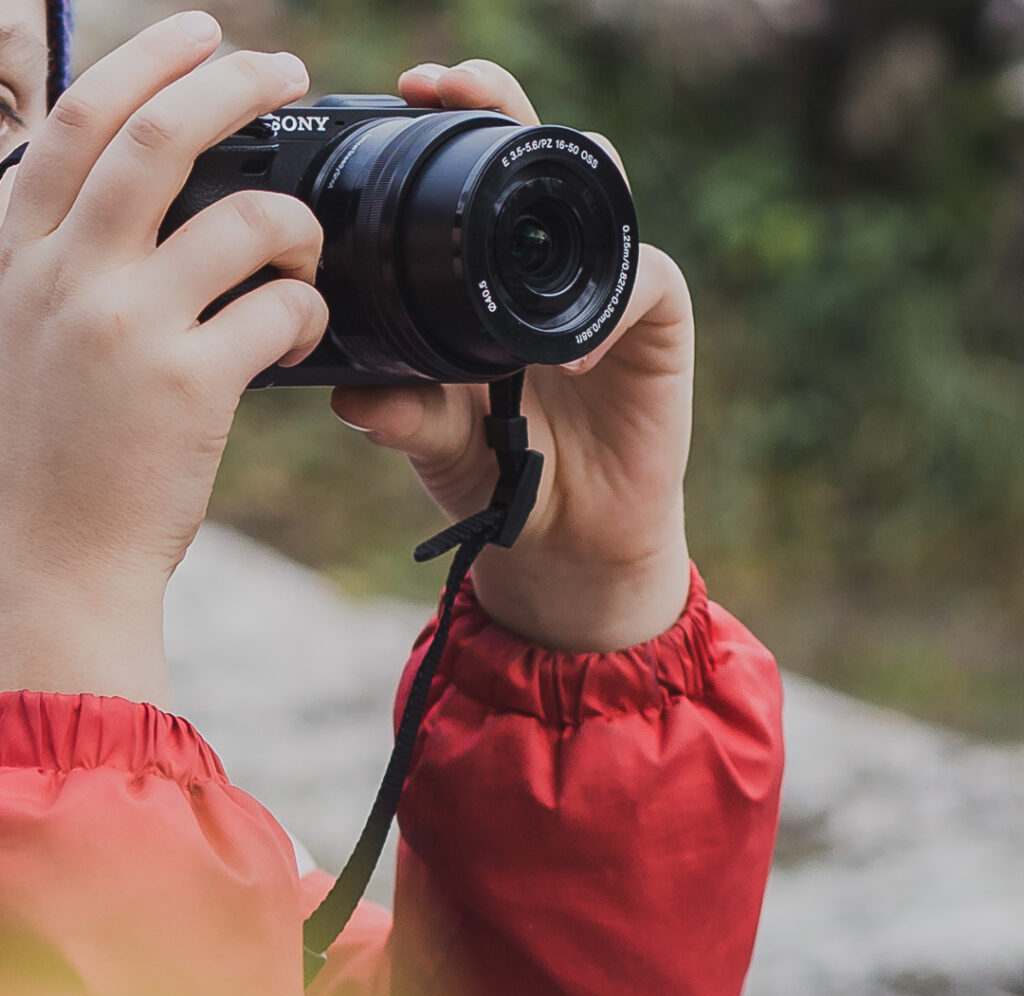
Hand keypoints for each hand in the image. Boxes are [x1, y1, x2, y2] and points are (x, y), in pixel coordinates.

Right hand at [0, 12, 327, 703]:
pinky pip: (279, 308)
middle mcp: (63, 274)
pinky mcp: (187, 385)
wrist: (45, 562)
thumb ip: (58, 266)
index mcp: (18, 255)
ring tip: (304, 251)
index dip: (149, 60)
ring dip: (293, 223)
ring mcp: (124, 326)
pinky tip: (301, 332)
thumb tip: (129, 211)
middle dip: (235, 82)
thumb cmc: (43, 460)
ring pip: (243, 218)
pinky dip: (307, 308)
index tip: (201, 34)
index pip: (79, 119)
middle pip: (160, 133)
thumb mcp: (19, 338)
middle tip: (286, 69)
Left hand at [331, 61, 693, 652]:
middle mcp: (551, 262)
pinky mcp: (658, 325)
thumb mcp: (436, 442)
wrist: (563, 547)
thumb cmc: (500, 480)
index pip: (477, 171)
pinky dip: (607, 306)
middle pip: (540, 152)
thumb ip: (403, 415)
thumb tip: (349, 395)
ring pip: (602, 192)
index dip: (452, 119)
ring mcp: (608, 286)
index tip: (405, 93)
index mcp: (490, 272)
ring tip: (516, 169)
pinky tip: (572, 352)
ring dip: (565, 168)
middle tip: (450, 87)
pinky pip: (642, 284)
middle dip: (501, 102)